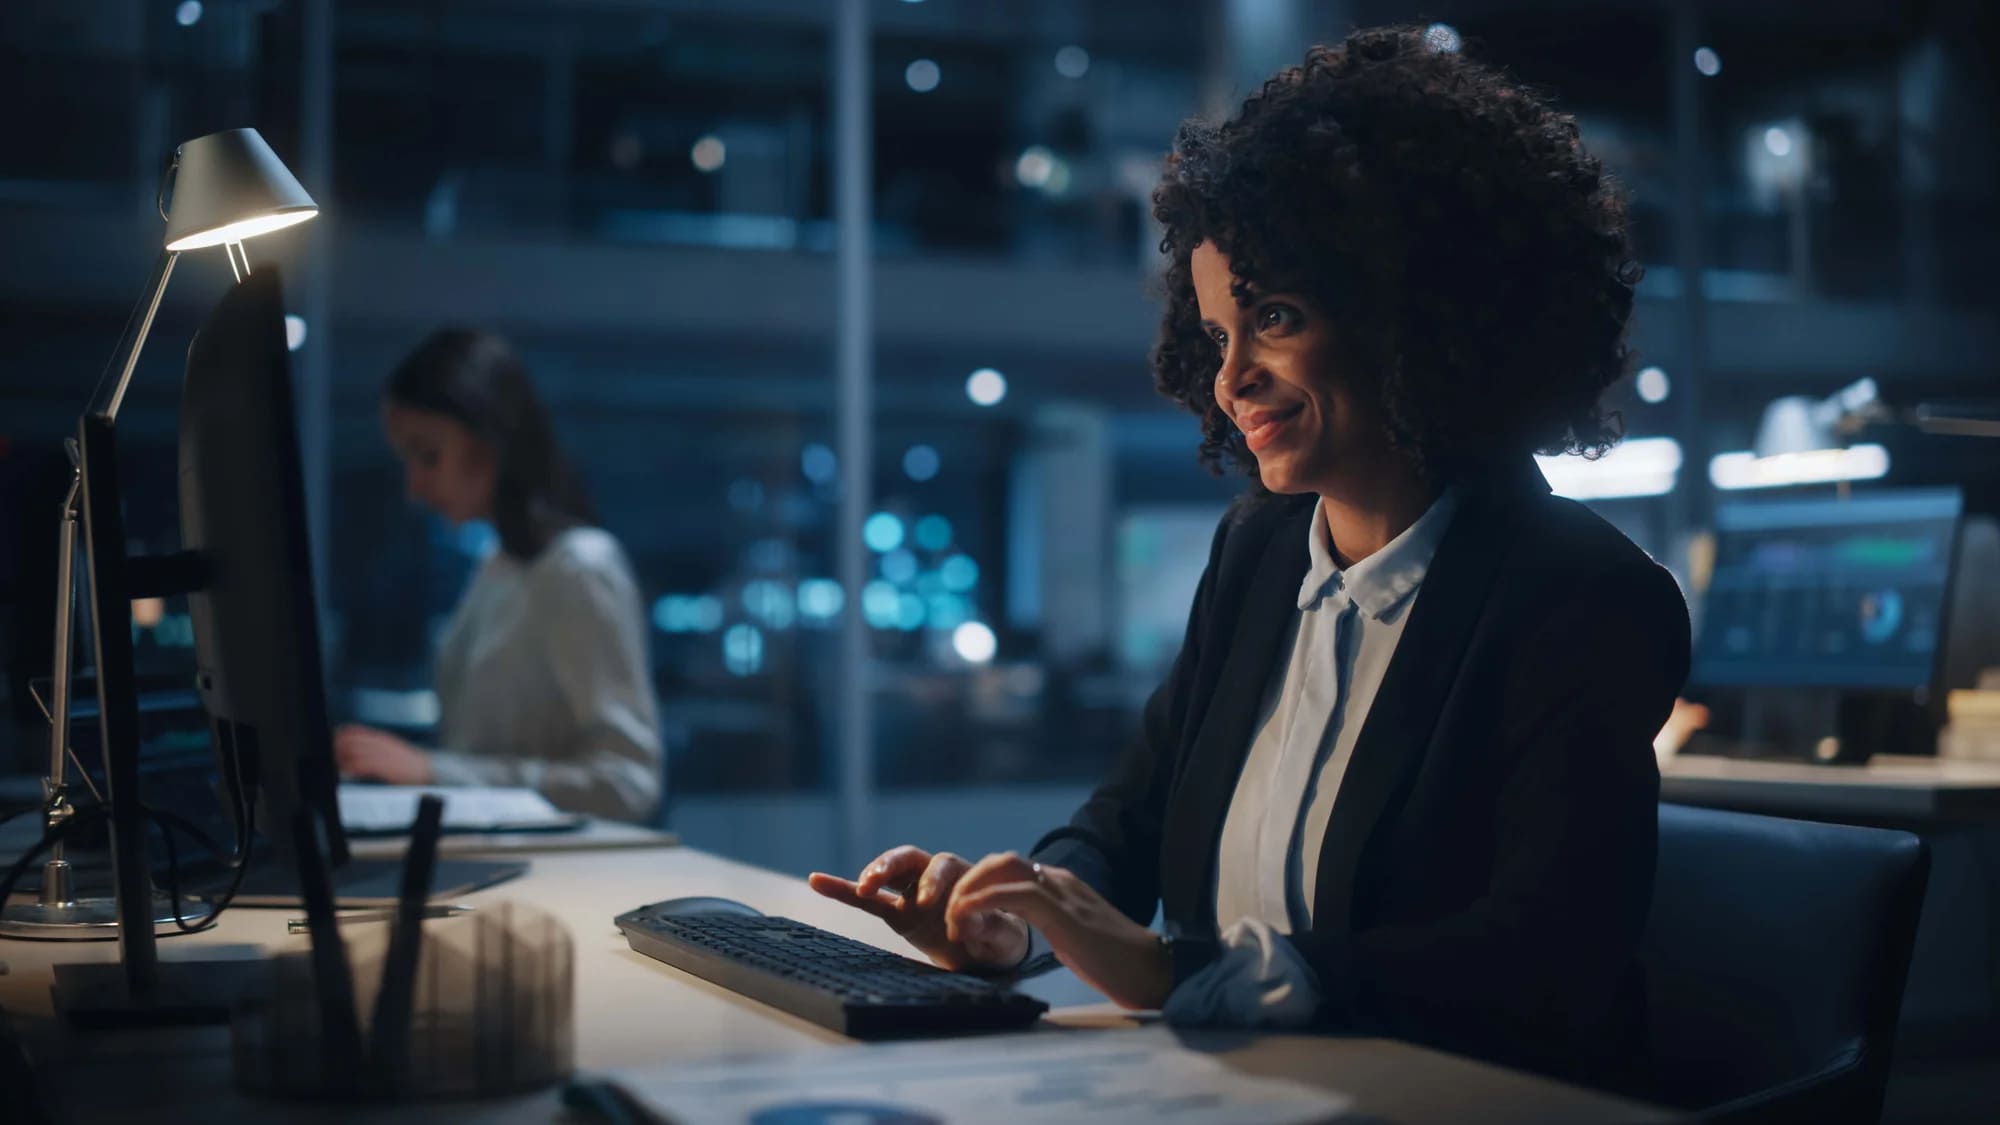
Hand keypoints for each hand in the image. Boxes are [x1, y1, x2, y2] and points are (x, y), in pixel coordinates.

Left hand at [333, 724, 434, 784]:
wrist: (428, 769)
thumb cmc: (408, 761)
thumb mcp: (392, 746)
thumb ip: (375, 744)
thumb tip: (357, 746)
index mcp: (381, 738)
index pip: (354, 731)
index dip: (340, 736)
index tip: (333, 741)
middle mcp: (380, 744)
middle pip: (351, 741)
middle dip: (338, 748)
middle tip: (332, 754)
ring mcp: (382, 755)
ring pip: (355, 753)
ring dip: (343, 759)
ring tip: (337, 764)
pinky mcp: (385, 767)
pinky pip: (363, 766)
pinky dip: (353, 768)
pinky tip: (348, 771)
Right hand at [808, 846, 1029, 971]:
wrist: (991, 952)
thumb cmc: (1001, 938)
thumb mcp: (1004, 937)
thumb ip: (991, 929)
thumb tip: (969, 923)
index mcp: (965, 876)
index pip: (948, 869)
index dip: (938, 885)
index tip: (933, 910)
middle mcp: (936, 877)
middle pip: (913, 858)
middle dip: (896, 866)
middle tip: (884, 882)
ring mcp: (913, 892)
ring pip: (889, 872)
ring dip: (875, 873)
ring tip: (864, 884)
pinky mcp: (897, 912)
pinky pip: (867, 899)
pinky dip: (843, 890)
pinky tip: (816, 880)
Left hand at [945, 852, 1171, 1010]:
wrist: (1153, 971)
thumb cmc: (1118, 963)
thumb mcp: (1075, 939)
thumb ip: (1054, 927)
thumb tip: (1031, 934)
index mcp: (1063, 886)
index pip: (1010, 869)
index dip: (978, 886)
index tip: (960, 917)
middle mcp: (1060, 881)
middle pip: (1001, 860)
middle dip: (967, 882)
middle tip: (950, 917)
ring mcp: (1063, 894)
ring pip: (1003, 868)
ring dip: (969, 891)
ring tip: (953, 922)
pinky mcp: (1064, 915)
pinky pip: (1016, 894)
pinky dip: (983, 901)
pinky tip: (968, 920)